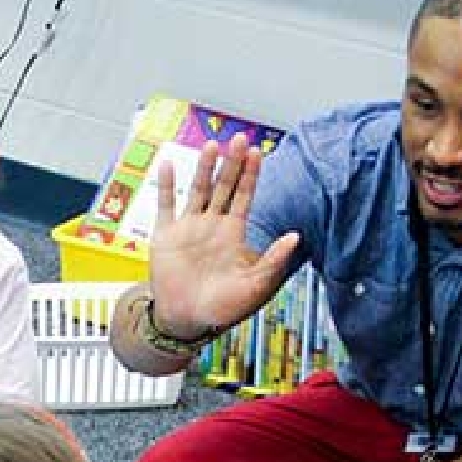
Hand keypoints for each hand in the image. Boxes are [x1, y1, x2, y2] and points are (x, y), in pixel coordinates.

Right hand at [146, 134, 302, 339]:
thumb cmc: (222, 308)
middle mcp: (211, 225)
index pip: (244, 196)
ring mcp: (188, 227)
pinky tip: (169, 164)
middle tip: (239, 138)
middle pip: (223, 186)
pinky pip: (165, 205)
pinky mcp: (165, 235)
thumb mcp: (255, 285)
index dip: (250, 175)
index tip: (257, 152)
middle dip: (231, 163)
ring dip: (204, 168)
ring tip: (211, 146)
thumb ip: (273, 260)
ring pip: (198, 190)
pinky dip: (166, 185)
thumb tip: (296, 236)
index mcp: (233, 234)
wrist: (187, 322)